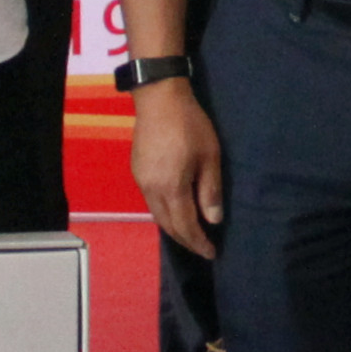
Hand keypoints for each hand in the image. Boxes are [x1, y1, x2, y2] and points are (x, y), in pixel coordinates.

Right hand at [130, 79, 225, 257]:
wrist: (158, 98)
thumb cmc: (190, 125)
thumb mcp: (209, 156)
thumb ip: (210, 190)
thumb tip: (213, 220)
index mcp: (171, 188)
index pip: (185, 226)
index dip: (198, 242)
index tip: (212, 253)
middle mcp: (151, 190)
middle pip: (168, 225)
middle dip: (185, 240)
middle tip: (202, 247)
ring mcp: (141, 181)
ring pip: (157, 215)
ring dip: (174, 228)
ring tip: (191, 233)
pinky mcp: (137, 171)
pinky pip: (151, 202)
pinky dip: (165, 213)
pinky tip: (176, 210)